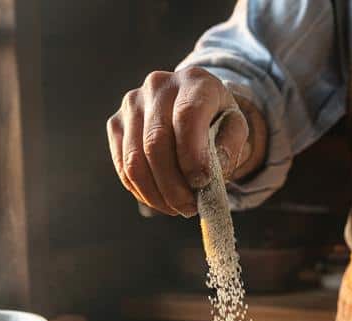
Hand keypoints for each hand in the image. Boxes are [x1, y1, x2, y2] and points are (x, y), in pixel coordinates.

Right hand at [107, 68, 257, 216]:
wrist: (192, 103)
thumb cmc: (216, 119)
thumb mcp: (236, 128)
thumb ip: (230, 148)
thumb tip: (208, 176)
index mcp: (194, 81)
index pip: (187, 116)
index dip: (192, 155)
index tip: (201, 183)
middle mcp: (158, 86)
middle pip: (156, 143)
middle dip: (173, 185)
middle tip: (189, 207)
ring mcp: (132, 104)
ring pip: (135, 159)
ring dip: (156, 193)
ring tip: (176, 208)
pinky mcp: (116, 123)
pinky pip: (123, 166)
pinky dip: (141, 190)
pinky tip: (159, 199)